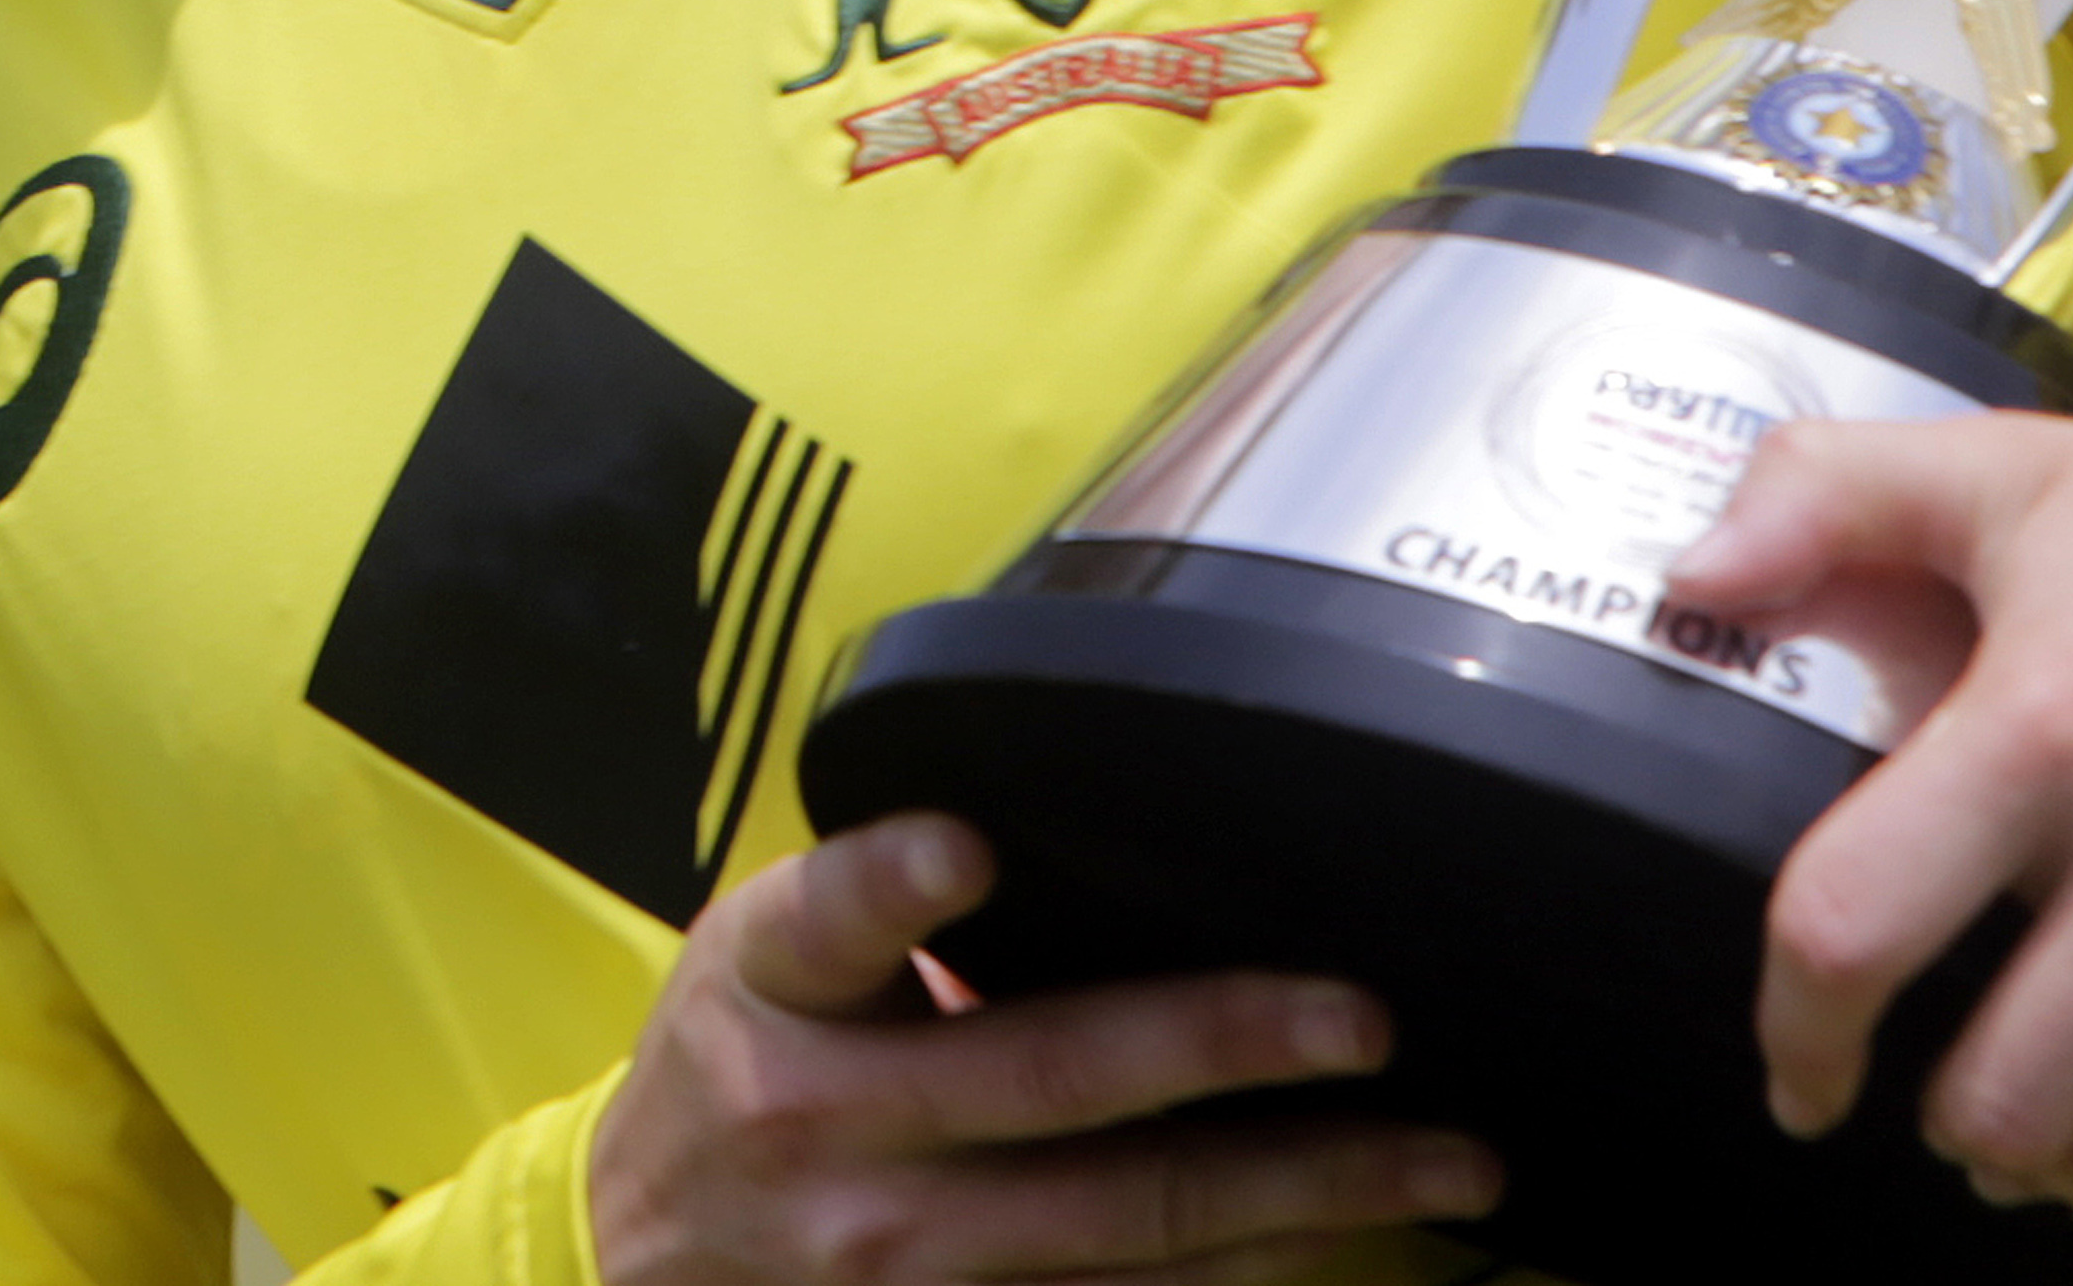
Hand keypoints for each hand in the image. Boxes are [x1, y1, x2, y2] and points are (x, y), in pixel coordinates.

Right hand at [590, 812, 1503, 1285]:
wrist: (632, 1271)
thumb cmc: (734, 1076)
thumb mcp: (754, 960)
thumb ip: (869, 898)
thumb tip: (1023, 832)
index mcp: (780, 1004)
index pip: (834, 926)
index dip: (900, 886)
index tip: (968, 853)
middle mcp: (839, 1145)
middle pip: (1058, 1094)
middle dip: (1234, 1051)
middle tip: (1371, 1022)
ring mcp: (905, 1276)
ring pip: (1131, 1237)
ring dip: (1303, 1199)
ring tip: (1439, 1161)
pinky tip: (1349, 1253)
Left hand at [1664, 416, 2072, 1247]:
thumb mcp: (2003, 471)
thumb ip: (1820, 496)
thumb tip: (1694, 577)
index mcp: (2046, 719)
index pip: (1860, 921)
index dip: (1798, 1026)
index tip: (1801, 1066)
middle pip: (2005, 1095)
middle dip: (1940, 1120)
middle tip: (1929, 1091)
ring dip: (2047, 1162)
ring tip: (2024, 1116)